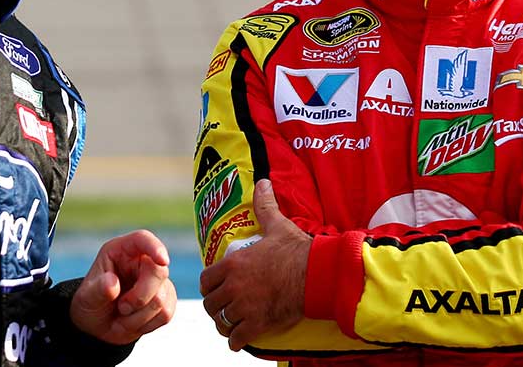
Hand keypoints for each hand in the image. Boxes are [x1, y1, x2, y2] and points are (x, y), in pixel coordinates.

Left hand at [70, 229, 176, 344]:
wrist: (97, 326)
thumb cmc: (91, 303)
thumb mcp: (87, 297)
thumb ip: (98, 290)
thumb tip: (112, 284)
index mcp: (121, 251)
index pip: (142, 240)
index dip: (154, 247)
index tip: (163, 261)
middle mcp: (141, 262)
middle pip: (158, 271)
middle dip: (140, 297)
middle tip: (121, 308)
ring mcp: (156, 281)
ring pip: (162, 297)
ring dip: (139, 315)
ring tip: (122, 315)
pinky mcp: (165, 299)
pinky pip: (166, 313)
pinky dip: (147, 324)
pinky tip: (133, 321)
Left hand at [199, 179, 309, 350]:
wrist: (317, 274)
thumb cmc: (297, 250)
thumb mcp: (278, 226)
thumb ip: (265, 206)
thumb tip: (263, 182)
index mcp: (233, 264)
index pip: (205, 280)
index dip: (208, 286)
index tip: (215, 289)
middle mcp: (234, 286)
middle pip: (210, 304)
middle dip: (215, 307)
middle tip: (223, 308)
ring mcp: (245, 306)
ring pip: (221, 322)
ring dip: (225, 324)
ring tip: (231, 324)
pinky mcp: (258, 323)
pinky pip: (236, 339)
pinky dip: (236, 340)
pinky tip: (240, 339)